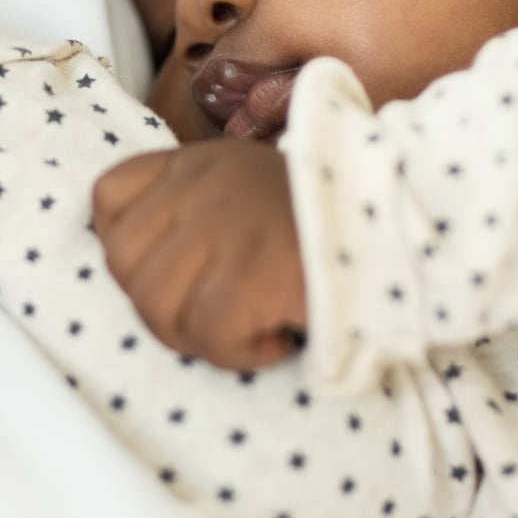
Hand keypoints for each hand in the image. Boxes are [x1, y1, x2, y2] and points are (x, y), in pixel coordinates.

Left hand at [91, 139, 306, 370]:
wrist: (409, 222)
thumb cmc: (327, 221)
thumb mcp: (246, 188)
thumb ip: (192, 209)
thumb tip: (141, 272)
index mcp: (194, 164)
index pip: (108, 198)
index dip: (128, 249)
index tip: (178, 272)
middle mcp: (200, 186)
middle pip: (122, 264)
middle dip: (162, 308)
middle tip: (217, 315)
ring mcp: (223, 225)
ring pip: (155, 305)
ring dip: (199, 336)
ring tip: (247, 329)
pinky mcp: (252, 271)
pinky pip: (207, 332)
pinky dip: (239, 353)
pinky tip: (277, 338)